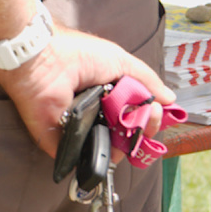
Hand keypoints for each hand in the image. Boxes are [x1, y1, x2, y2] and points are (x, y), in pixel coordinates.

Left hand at [0, 26, 174, 159]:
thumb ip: (146, 81)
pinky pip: (80, 158)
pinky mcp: (59, 140)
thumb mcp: (121, 62)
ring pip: (107, 148)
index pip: (136, 114)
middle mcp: (94, 112)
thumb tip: (170, 99)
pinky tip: (109, 150)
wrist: (41, 57)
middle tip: (144, 124)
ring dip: (123, 146)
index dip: (150, 118)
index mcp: (107, 93)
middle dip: (141, 133)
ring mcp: (77, 128)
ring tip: (127, 134)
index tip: (156, 114)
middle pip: (125, 134)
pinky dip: (96, 157)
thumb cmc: (78, 53)